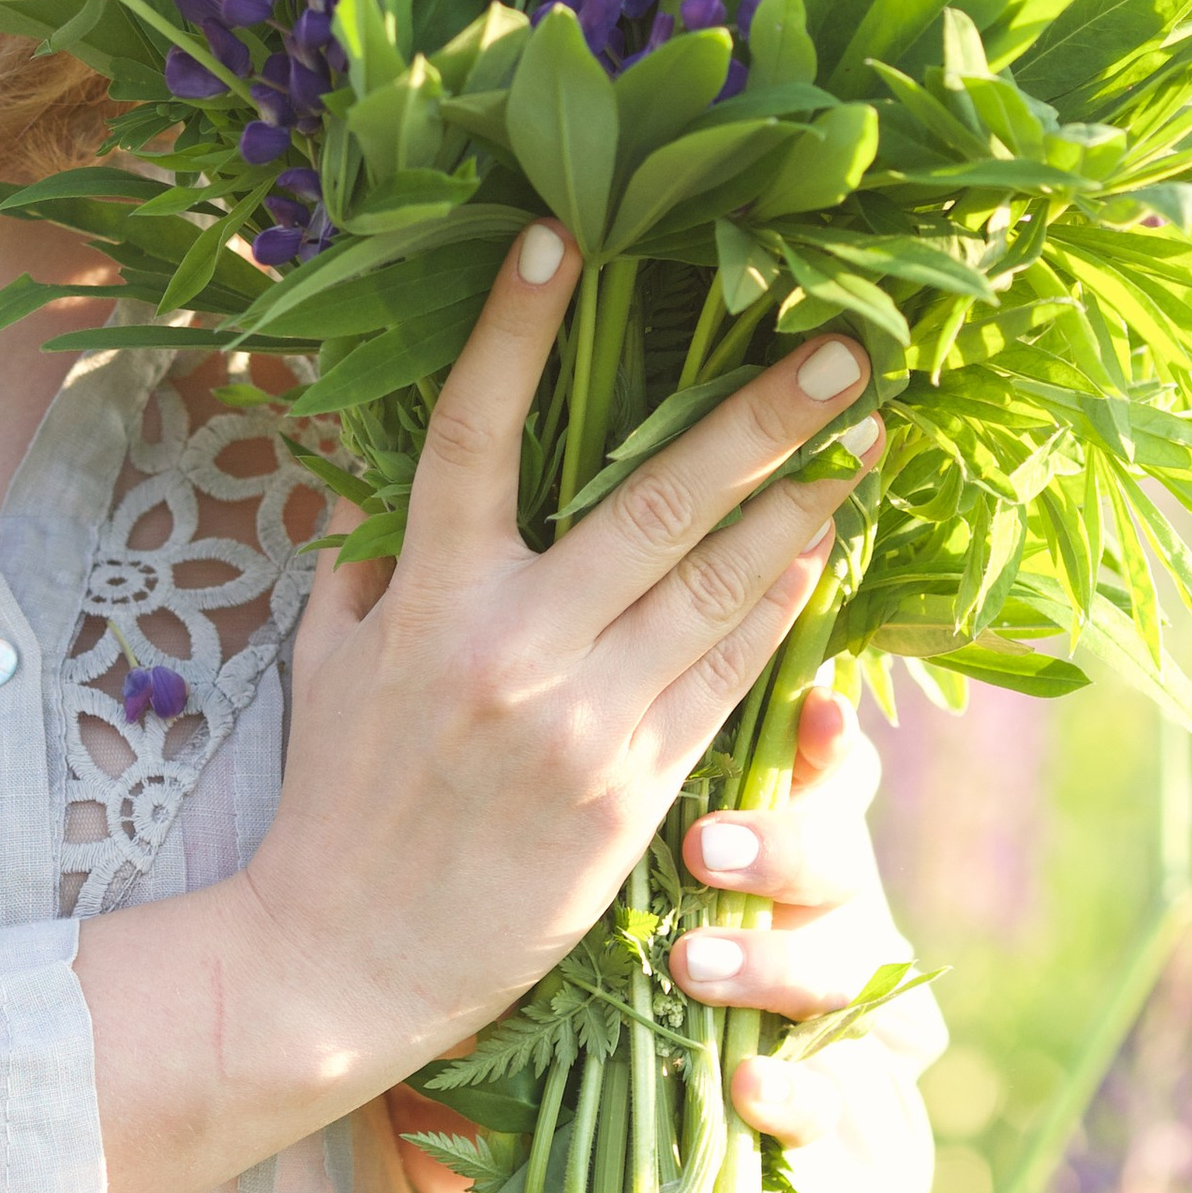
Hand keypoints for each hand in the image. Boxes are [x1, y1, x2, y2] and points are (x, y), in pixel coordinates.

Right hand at [73, 222, 883, 1192]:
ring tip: (865, 436)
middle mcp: (513, 645)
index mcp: (426, 596)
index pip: (473, 433)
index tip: (559, 235)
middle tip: (840, 343)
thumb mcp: (327, 662)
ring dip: (800, 503)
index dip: (512, 329)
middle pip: (651, 502)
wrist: (350, 957)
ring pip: (716, 585)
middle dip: (756, 417)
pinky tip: (821, 553)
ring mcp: (585, 718)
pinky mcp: (638, 789)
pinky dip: (779, 608)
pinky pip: (728, 677)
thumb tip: (402, 509)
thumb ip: (371, 572)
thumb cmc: (336, 798)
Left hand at [385, 692, 940, 1192]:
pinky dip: (795, 1094)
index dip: (822, 736)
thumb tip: (510, 655)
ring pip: (847, 968)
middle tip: (704, 847)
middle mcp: (808, 910)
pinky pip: (832, 1103)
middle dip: (784, 844)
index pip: (814, 765)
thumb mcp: (556, 863)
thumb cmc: (544, 958)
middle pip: (841, 852)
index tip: (808, 710)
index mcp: (758, 832)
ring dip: (777, 960)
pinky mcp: (821, 1111)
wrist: (568, 1134)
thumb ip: (575, 777)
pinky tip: (747, 1089)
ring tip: (694, 966)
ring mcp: (821, 1011)